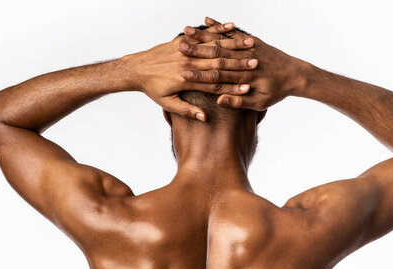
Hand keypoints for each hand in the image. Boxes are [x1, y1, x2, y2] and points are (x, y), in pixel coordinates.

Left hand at [125, 21, 257, 120]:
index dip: (232, 87)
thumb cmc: (152, 88)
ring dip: (233, 45)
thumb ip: (186, 110)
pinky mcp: (182, 41)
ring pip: (213, 47)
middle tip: (256, 64)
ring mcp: (185, 51)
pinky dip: (218, 30)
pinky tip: (231, 26)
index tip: (248, 88)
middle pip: (218, 64)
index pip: (214, 85)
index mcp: (186, 81)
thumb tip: (204, 117)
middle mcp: (188, 64)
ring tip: (250, 44)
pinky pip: (203, 35)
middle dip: (238, 64)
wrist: (135, 69)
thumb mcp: (167, 103)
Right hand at [179, 17, 307, 110]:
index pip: (218, 77)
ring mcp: (249, 47)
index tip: (183, 74)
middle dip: (197, 51)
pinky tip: (207, 20)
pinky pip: (233, 32)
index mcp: (246, 78)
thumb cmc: (277, 91)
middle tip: (179, 49)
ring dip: (204, 36)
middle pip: (217, 56)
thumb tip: (220, 99)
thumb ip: (240, 101)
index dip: (200, 75)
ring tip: (187, 31)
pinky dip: (220, 26)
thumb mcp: (260, 103)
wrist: (296, 74)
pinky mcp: (251, 40)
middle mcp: (246, 59)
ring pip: (223, 41)